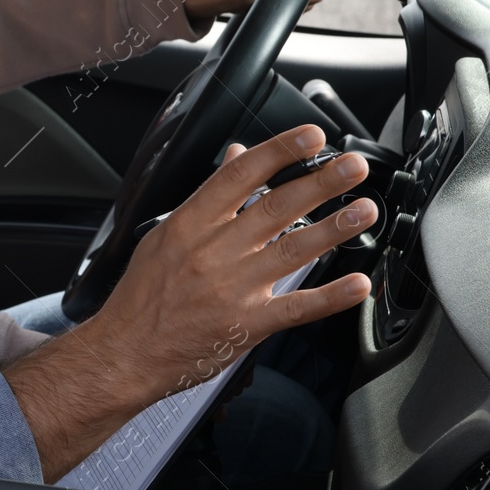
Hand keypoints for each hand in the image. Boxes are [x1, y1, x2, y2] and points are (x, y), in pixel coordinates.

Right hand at [2, 124, 375, 481]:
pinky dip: (331, 296)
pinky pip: (297, 307)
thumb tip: (236, 158)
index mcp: (190, 223)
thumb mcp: (165, 234)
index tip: (310, 137)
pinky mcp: (248, 324)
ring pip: (294, 250)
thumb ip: (207, 197)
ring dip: (335, 228)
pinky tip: (357, 283)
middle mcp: (214, 250)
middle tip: (354, 166)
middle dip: (320, 182)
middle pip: (276, 207)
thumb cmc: (142, 295)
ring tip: (365, 210)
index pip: (240, 174)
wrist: (125, 351)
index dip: (280, 151)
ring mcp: (234, 287)